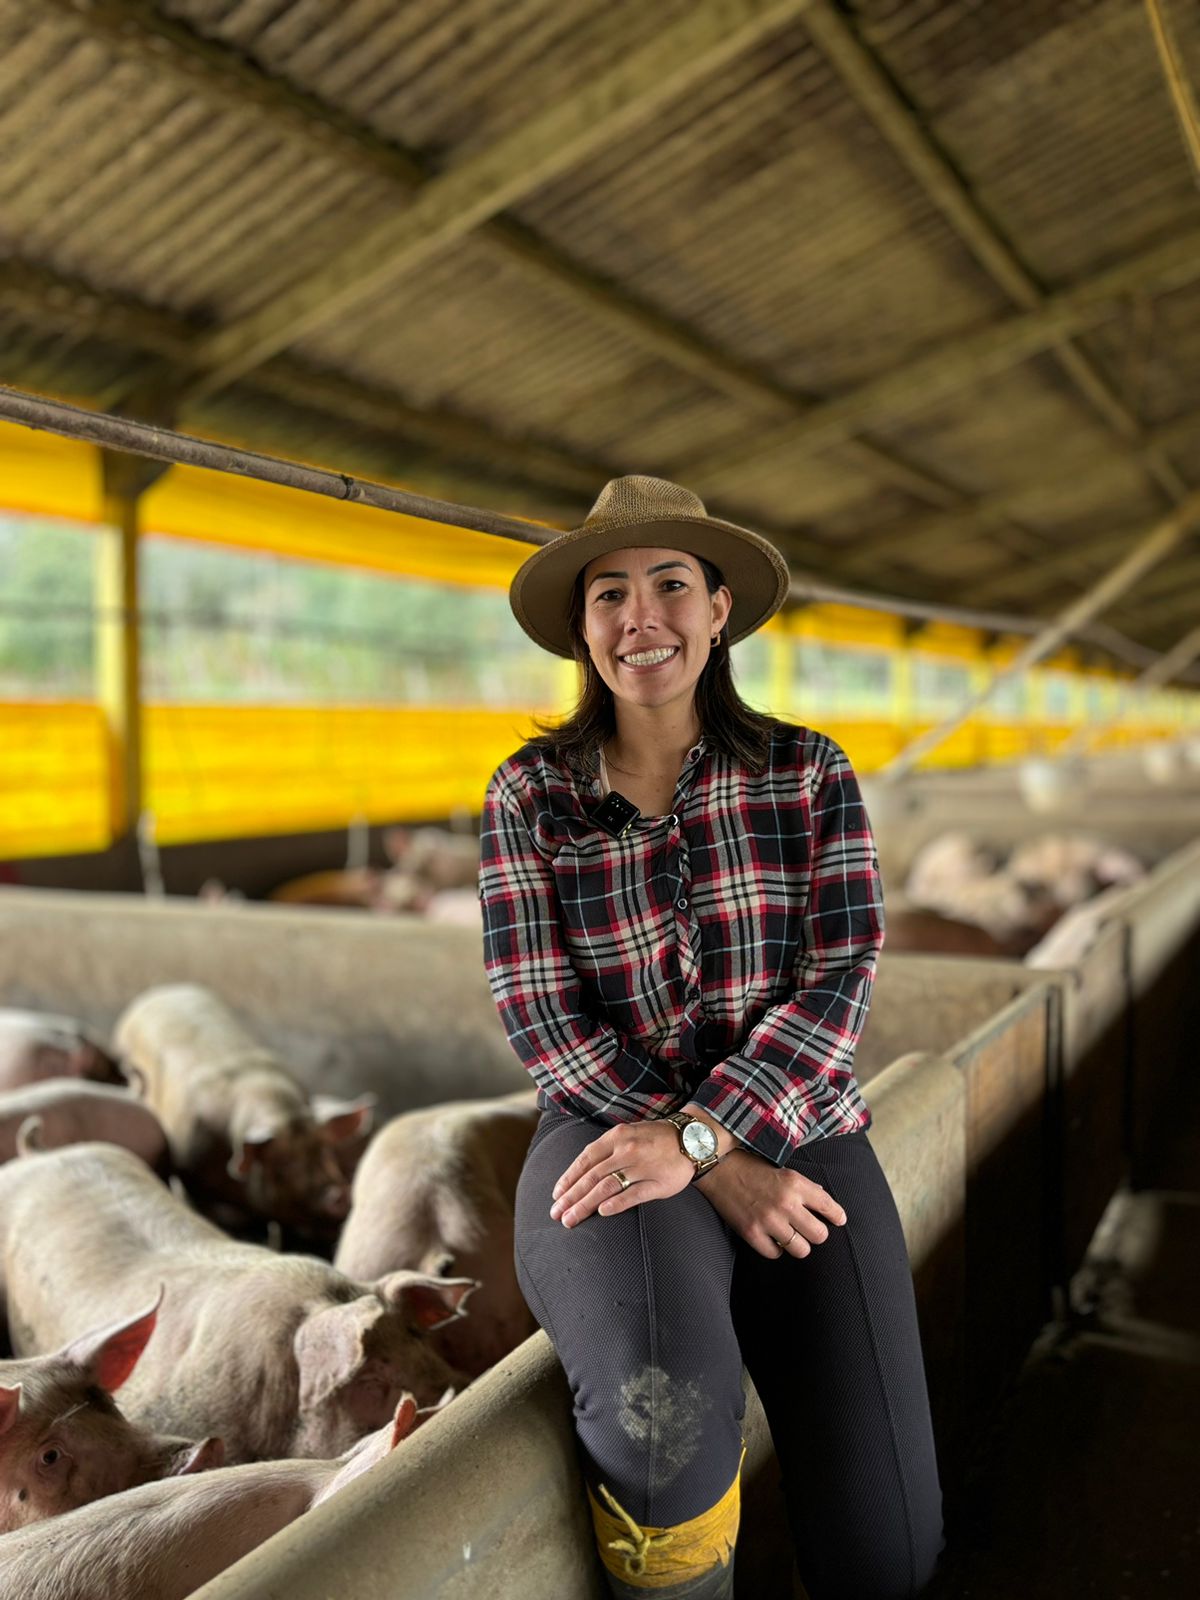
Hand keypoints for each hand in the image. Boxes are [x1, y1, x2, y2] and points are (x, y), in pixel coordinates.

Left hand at [549, 1121, 694, 1226]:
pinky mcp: (658, 1183)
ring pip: (607, 1187)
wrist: (693, 1138)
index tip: (556, 1194)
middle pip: (592, 1176)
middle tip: (556, 1214)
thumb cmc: (655, 1139)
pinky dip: (616, 1204)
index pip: (586, 1159)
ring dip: (586, 1204)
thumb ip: (606, 1150)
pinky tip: (602, 1213)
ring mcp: (642, 1167)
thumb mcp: (628, 1134)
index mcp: (617, 1137)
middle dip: (571, 1197)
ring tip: (571, 1219)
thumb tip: (580, 1172)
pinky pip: (633, 1195)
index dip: (568, 1178)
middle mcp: (627, 1150)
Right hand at [695, 1148, 846, 1259]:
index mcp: (796, 1184)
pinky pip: (775, 1254)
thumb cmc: (751, 1166)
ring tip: (790, 1236)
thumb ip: (804, 1186)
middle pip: (820, 1235)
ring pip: (801, 1250)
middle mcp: (786, 1203)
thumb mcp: (783, 1170)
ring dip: (797, 1244)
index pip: (829, 1207)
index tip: (838, 1220)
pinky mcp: (751, 1232)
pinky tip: (771, 1238)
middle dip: (817, 1233)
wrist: (718, 1167)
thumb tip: (823, 1200)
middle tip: (808, 1229)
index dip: (837, 1216)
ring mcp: (768, 1220)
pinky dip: (775, 1249)